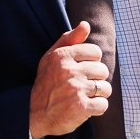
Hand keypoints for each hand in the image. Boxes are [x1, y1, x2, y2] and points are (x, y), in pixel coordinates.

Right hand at [29, 21, 111, 138]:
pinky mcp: (81, 107)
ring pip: (105, 88)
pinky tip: (85, 108)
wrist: (33, 113)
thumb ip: (69, 39)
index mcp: (63, 55)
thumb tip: (85, 25)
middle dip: (95, 79)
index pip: (95, 52)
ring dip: (97, 94)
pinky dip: (97, 108)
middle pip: (103, 70)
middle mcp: (70, 70)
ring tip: (84, 97)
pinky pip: (103, 104)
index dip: (91, 62)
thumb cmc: (46, 83)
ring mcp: (76, 89)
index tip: (81, 70)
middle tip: (82, 86)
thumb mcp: (51, 57)